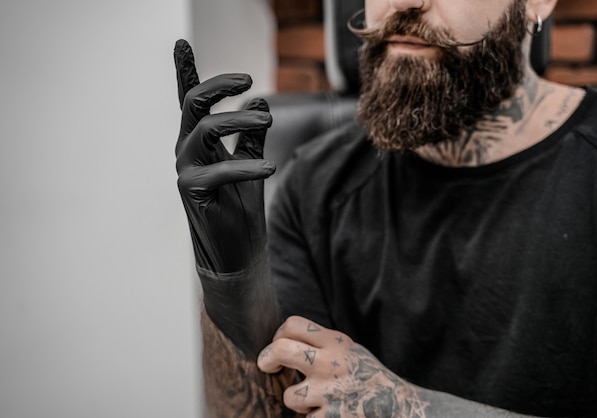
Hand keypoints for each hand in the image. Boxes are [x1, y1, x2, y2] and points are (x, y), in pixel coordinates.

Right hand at [173, 40, 278, 357]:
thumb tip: (259, 102)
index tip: (180, 43)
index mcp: (199, 142)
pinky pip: (220, 168)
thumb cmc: (241, 207)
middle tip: (250, 82)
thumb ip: (251, 135)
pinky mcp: (193, 192)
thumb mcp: (251, 163)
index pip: (190, 102)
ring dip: (240, 119)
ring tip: (268, 121)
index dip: (185, 72)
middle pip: (194, 103)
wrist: (238, 253)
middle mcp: (187, 151)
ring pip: (204, 127)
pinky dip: (247, 164)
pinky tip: (270, 168)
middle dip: (220, 86)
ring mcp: (186, 170)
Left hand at [257, 317, 430, 416]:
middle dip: (266, 358)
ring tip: (317, 403)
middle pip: (280, 349)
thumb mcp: (351, 351)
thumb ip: (323, 345)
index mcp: (337, 343)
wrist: (402, 408)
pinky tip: (332, 415)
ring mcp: (330, 393)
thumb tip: (283, 340)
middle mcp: (331, 364)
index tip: (278, 345)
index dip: (278, 334)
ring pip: (290, 396)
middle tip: (266, 366)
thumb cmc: (370, 379)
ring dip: (299, 403)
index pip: (293, 325)